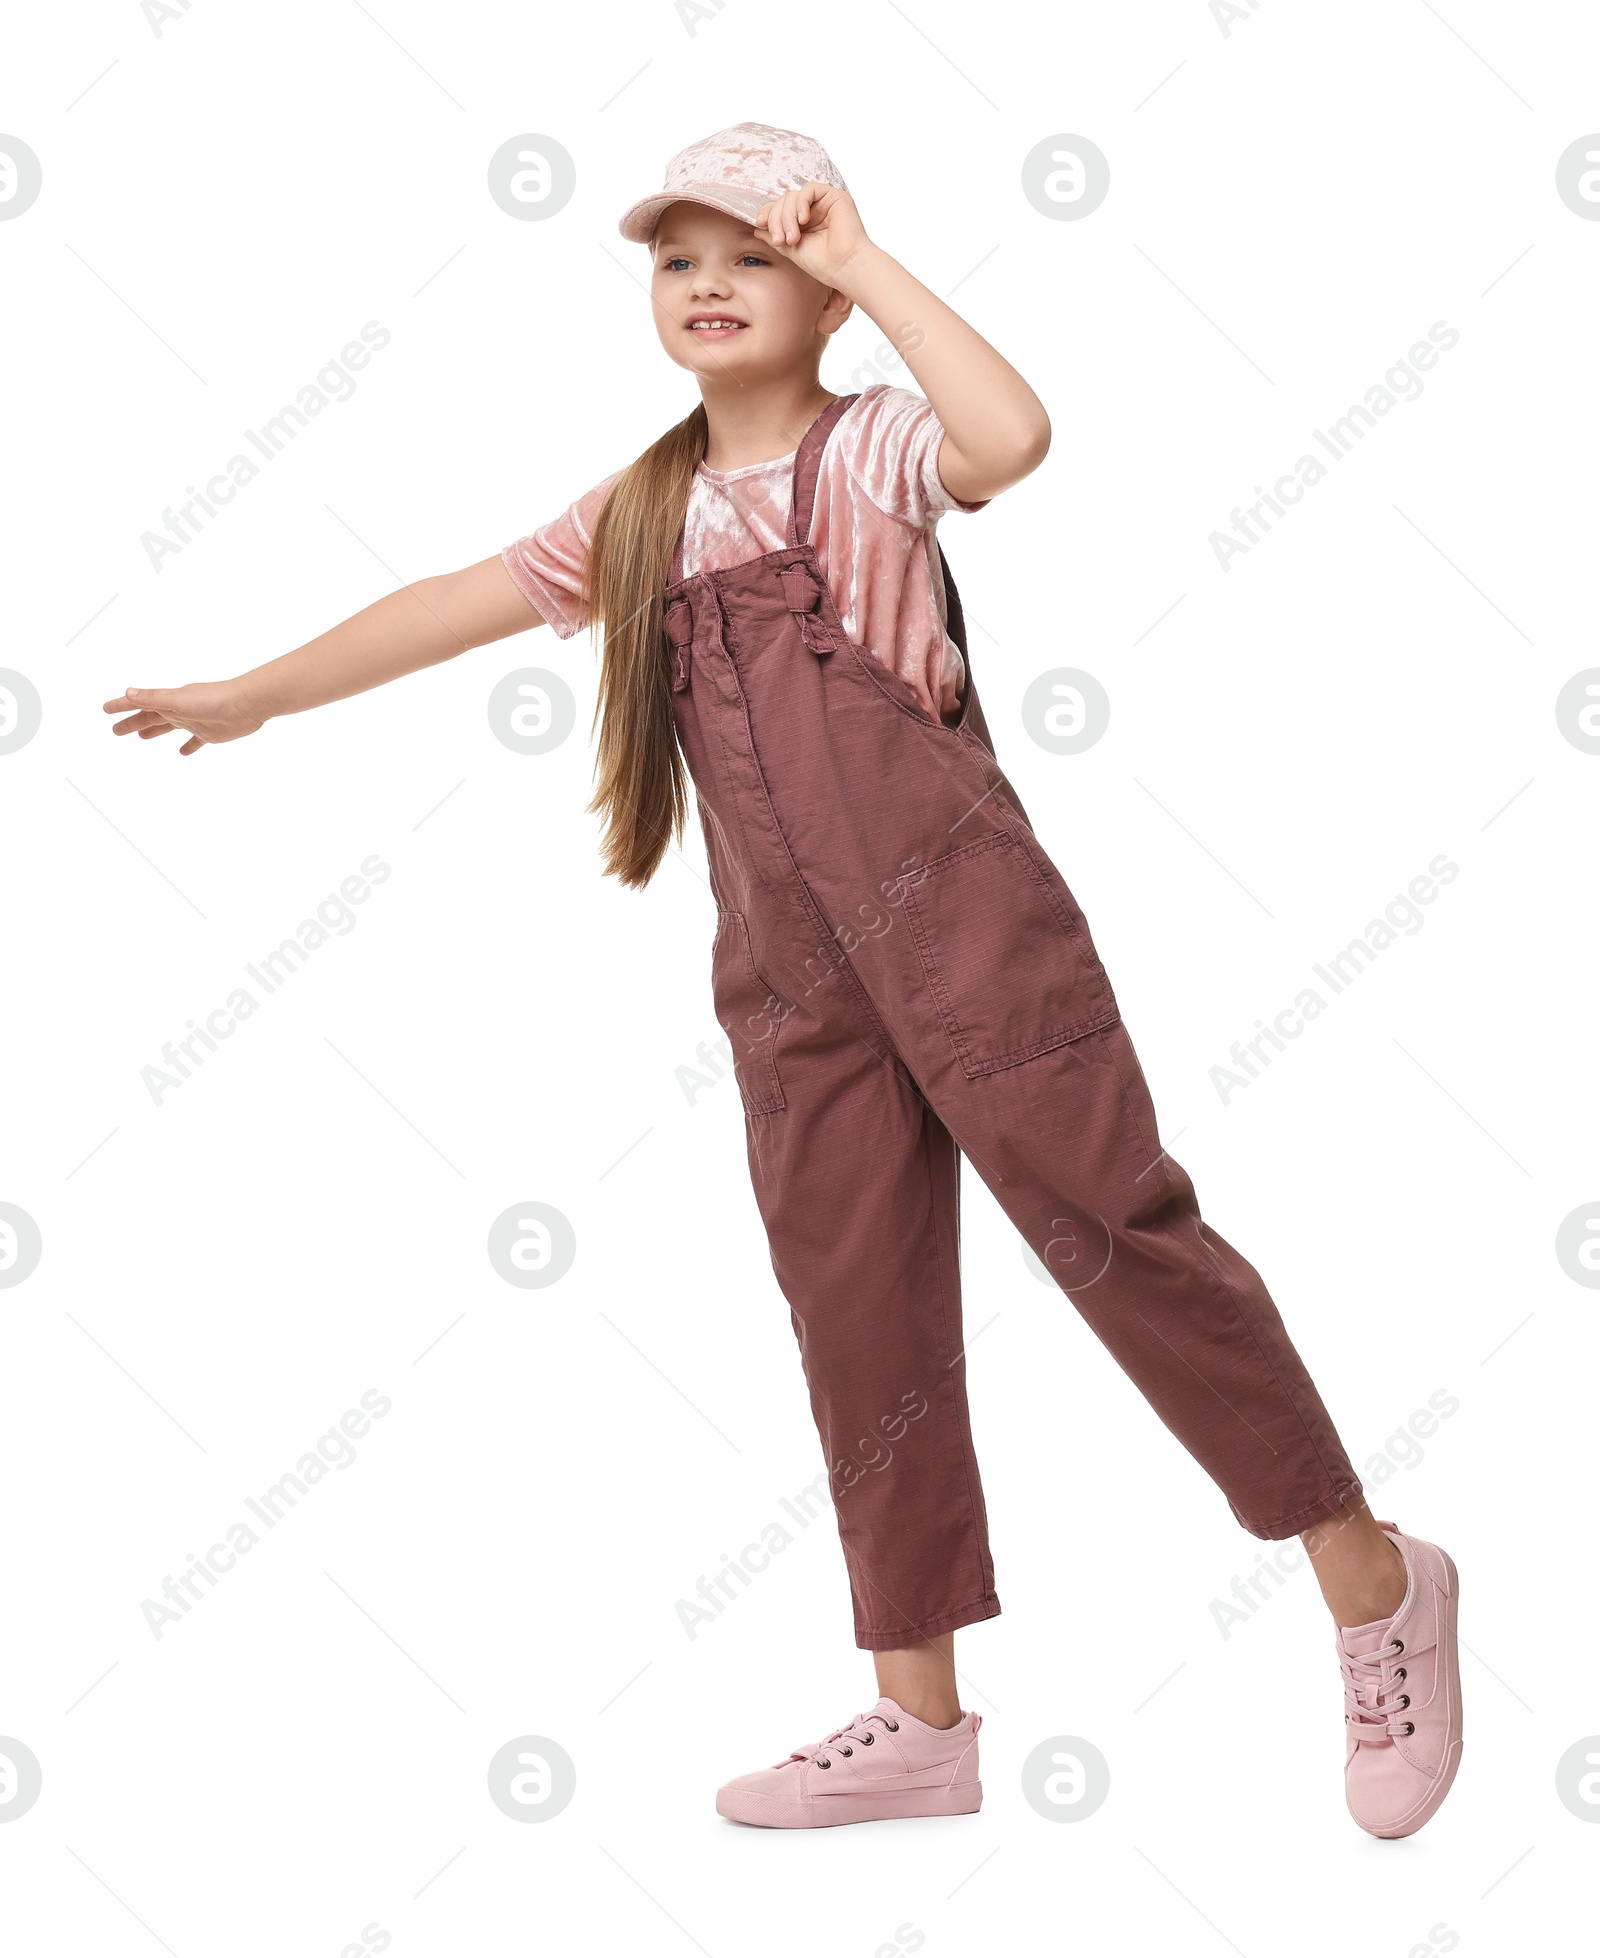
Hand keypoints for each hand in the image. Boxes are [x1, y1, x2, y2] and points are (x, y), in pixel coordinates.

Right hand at [103, 679, 265, 755]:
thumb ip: (154, 698)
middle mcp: (179, 710)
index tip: (105, 710)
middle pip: (150, 716)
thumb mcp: (178, 700)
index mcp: (169, 701)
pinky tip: (183, 754)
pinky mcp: (211, 733)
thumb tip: (128, 692)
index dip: (122, 706)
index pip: (139, 703)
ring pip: (168, 727)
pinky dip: (188, 747)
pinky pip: (195, 741)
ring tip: (141, 737)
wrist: (247, 705)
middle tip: (115, 731)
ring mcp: (194, 721)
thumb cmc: (214, 700)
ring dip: (154, 730)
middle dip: (132, 722)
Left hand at [752, 183, 872, 287]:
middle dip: (777, 219)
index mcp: (804, 223)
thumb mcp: (791, 250)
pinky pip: (809, 189)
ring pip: (794, 196)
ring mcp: (824, 203)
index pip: (781, 209)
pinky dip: (801, 203)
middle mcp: (813, 211)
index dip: (768, 213)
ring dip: (787, 216)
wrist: (844, 267)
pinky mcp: (834, 196)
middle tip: (779, 240)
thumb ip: (775, 237)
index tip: (760, 223)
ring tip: (793, 238)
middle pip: (784, 201)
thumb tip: (757, 227)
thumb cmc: (822, 264)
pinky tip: (803, 221)